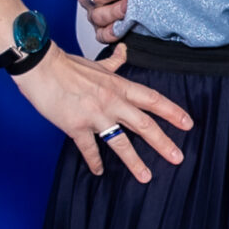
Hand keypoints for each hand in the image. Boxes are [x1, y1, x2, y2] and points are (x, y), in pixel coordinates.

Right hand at [15, 42, 190, 181]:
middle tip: (178, 157)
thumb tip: (124, 52)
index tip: (187, 124)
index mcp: (118, 86)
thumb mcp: (96, 64)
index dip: (172, 112)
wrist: (41, 67)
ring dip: (134, 161)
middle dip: (163, 142)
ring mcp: (95, 115)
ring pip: (120, 142)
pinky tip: (99, 172)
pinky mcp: (76, 126)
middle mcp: (111, 102)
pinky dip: (94, 161)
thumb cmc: (67, 65)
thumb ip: (113, 62)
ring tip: (146, 176)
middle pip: (144, 124)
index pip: (152, 99)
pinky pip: (89, 148)